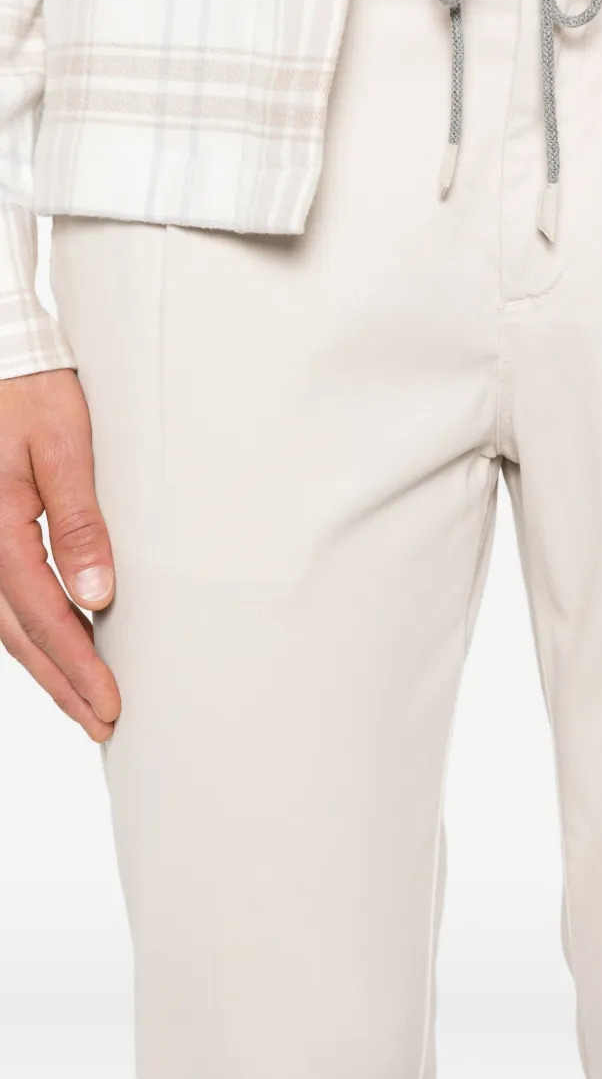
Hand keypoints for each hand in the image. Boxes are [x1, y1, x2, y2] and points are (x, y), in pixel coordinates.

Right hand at [0, 370, 118, 739]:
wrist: (1, 357)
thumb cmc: (30, 393)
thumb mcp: (64, 449)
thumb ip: (80, 522)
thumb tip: (97, 595)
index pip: (43, 616)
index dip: (78, 666)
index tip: (111, 703)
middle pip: (20, 635)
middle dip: (63, 684)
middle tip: (103, 724)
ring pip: (7, 625)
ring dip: (47, 666)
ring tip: (84, 704)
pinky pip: (3, 601)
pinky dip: (30, 633)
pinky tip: (55, 650)